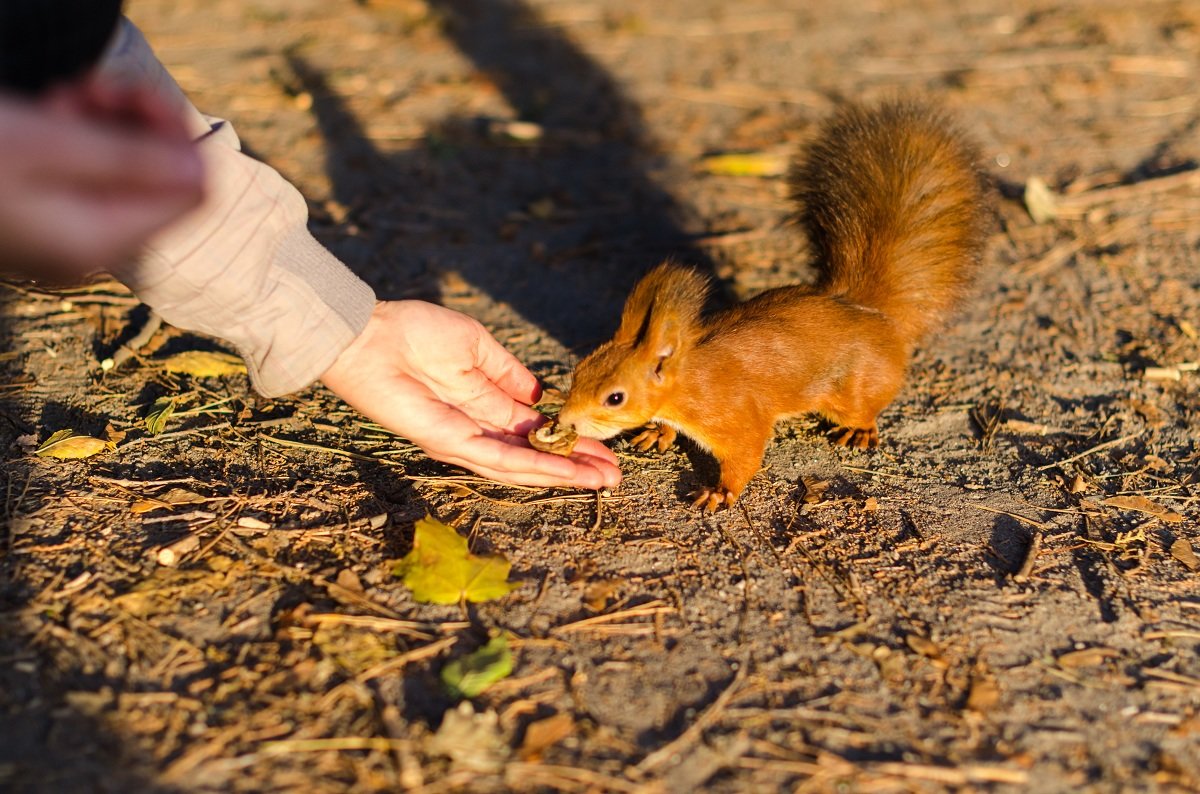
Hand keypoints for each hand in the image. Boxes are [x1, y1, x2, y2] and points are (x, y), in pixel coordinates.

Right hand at [0, 78, 202, 279]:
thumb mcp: (50, 145)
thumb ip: (131, 159)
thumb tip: (201, 170)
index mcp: (101, 241)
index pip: (189, 194)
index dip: (178, 139)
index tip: (140, 95)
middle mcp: (91, 250)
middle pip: (156, 184)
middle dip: (136, 126)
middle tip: (94, 87)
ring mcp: (67, 239)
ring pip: (120, 176)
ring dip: (104, 127)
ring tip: (63, 96)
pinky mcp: (44, 222)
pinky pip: (85, 182)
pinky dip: (77, 143)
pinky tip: (52, 112)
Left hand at [320, 301, 622, 489]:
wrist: (370, 335)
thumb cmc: (414, 332)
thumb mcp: (476, 347)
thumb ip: (508, 374)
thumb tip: (541, 395)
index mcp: (483, 404)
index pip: (534, 431)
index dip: (569, 441)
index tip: (604, 448)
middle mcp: (476, 428)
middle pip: (534, 455)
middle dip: (575, 467)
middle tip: (615, 476)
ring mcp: (463, 440)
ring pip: (523, 467)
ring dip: (565, 475)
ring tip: (603, 480)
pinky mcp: (451, 442)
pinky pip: (501, 460)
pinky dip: (537, 469)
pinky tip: (568, 473)